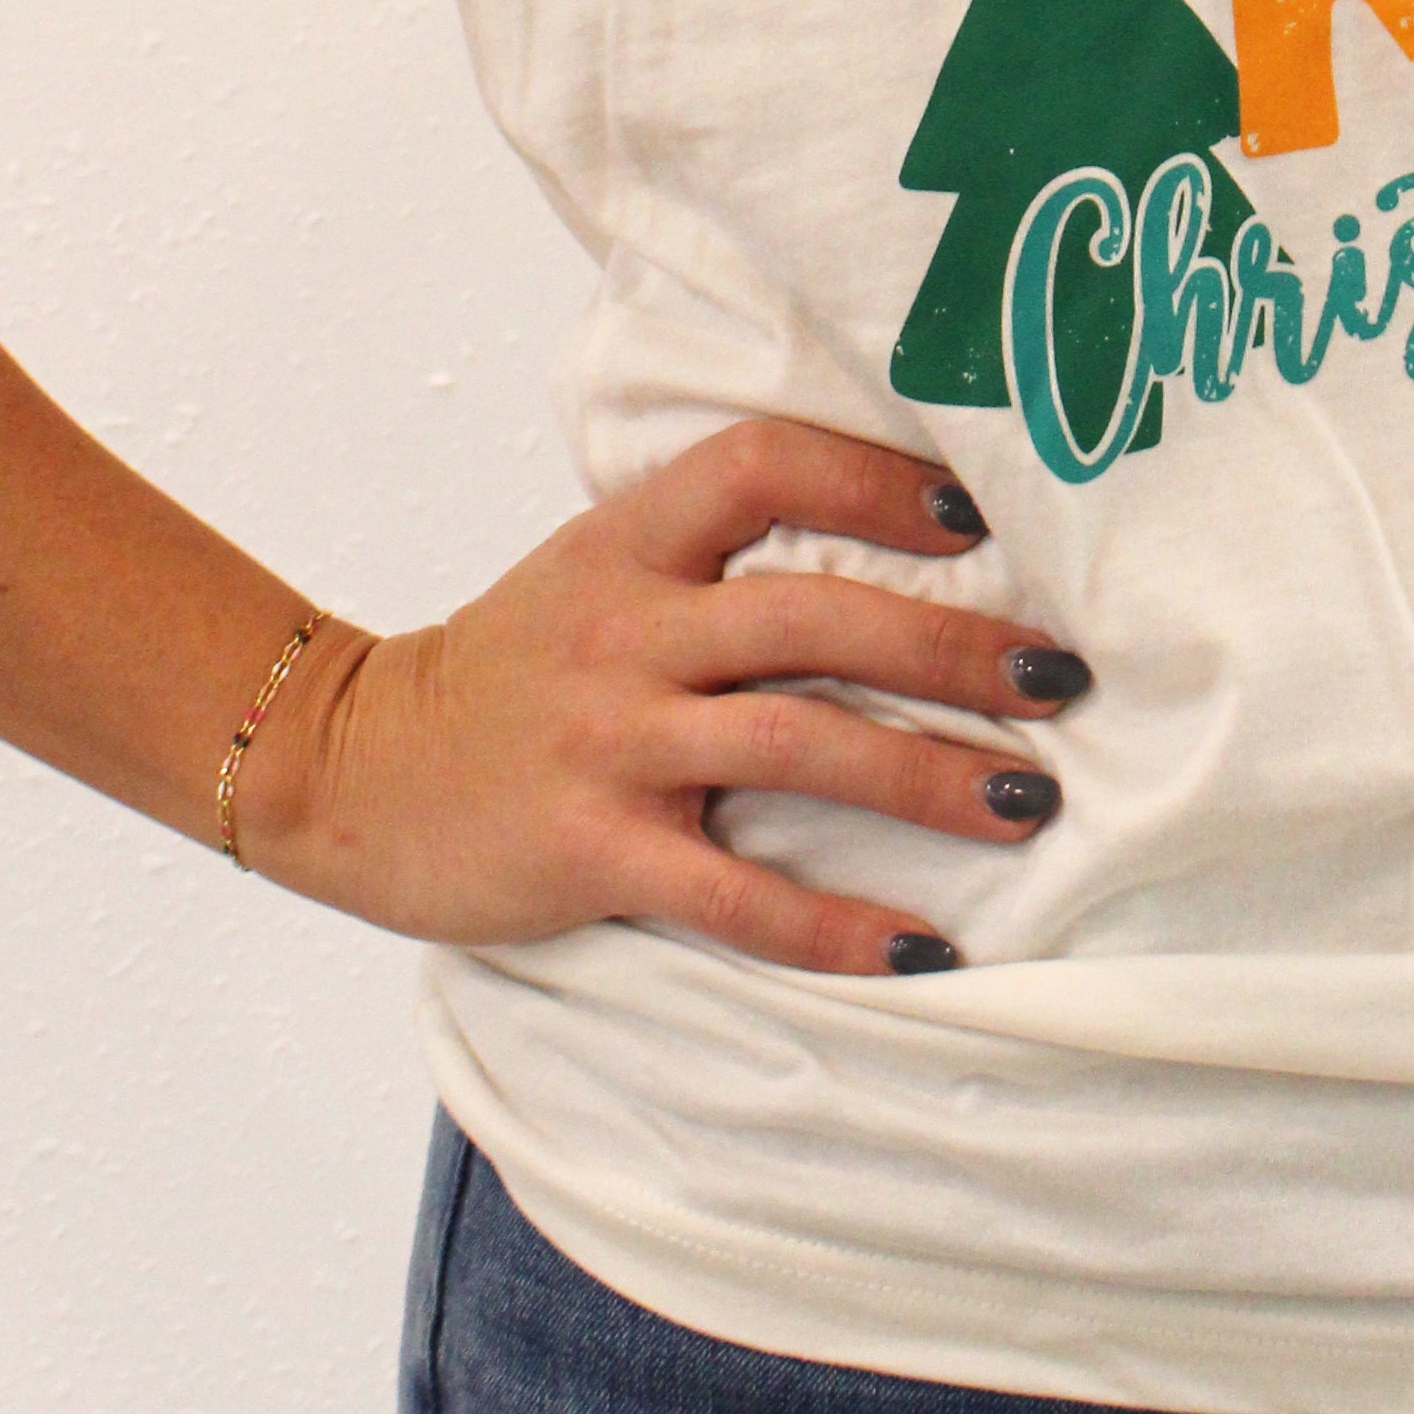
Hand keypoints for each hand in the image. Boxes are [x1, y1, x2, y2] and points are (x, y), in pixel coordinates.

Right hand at [231, 421, 1087, 978]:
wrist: (352, 769)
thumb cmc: (509, 668)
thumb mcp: (595, 569)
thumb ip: (710, 551)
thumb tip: (892, 541)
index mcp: (630, 540)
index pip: (762, 466)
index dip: (873, 481)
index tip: (976, 517)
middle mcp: (626, 628)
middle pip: (813, 616)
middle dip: (952, 647)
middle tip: (1061, 679)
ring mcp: (609, 742)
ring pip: (795, 742)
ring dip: (925, 774)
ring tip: (1030, 801)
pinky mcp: (592, 852)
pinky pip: (734, 892)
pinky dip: (834, 924)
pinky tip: (918, 948)